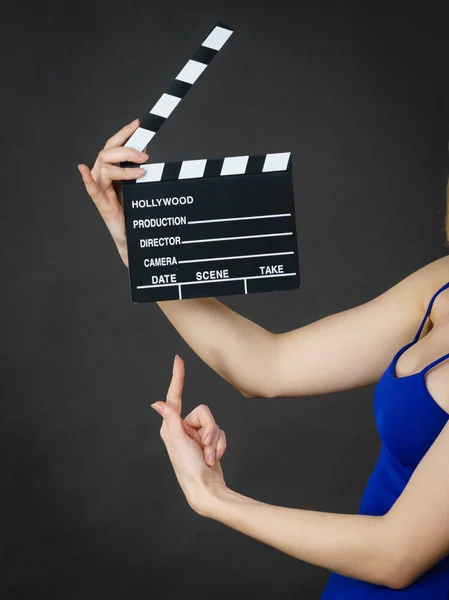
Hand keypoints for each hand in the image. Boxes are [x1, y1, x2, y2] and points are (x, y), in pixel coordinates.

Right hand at [77, 118, 148, 266]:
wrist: (132, 235)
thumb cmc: (132, 210)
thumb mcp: (137, 185)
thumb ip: (137, 168)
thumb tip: (144, 149)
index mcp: (109, 170)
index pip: (114, 146)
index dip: (124, 134)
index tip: (138, 124)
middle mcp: (101, 176)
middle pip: (107, 153)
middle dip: (127, 150)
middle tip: (145, 156)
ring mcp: (100, 190)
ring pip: (104, 167)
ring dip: (123, 167)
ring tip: (141, 171)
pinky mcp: (102, 205)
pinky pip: (92, 190)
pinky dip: (87, 179)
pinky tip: (83, 169)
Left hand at [151, 355, 227, 514]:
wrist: (206, 489)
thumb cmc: (189, 467)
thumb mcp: (178, 441)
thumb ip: (171, 419)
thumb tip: (157, 403)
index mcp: (171, 426)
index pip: (175, 396)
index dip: (177, 377)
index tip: (178, 359)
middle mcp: (182, 428)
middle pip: (204, 411)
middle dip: (209, 428)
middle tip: (205, 444)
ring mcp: (196, 435)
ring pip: (214, 423)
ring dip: (215, 441)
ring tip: (210, 457)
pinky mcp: (209, 441)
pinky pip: (220, 433)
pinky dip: (220, 446)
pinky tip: (214, 459)